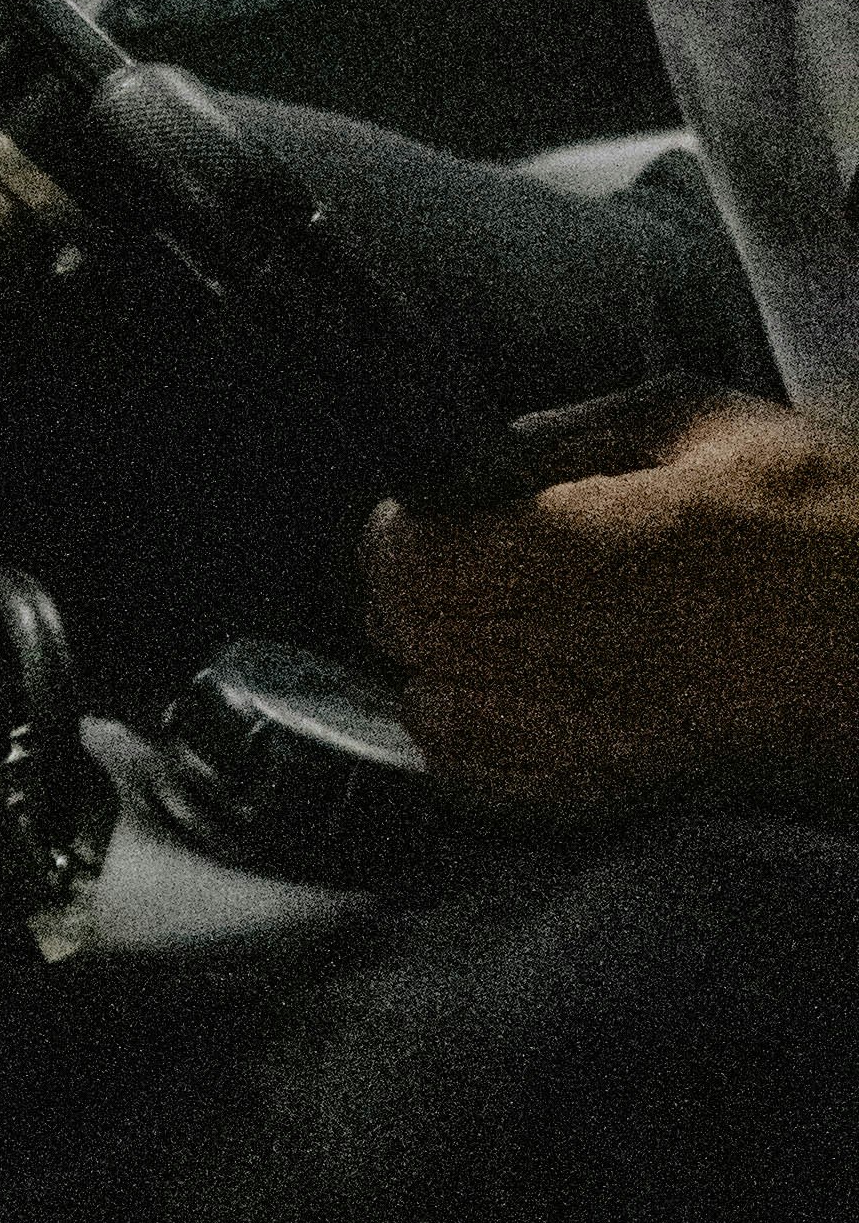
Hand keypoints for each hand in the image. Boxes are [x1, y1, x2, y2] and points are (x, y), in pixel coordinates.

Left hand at [363, 394, 858, 818]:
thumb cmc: (828, 525)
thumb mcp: (705, 426)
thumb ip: (571, 435)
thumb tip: (475, 462)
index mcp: (611, 547)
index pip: (420, 561)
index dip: (405, 533)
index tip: (431, 516)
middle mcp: (597, 653)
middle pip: (413, 638)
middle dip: (414, 595)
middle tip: (459, 568)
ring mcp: (608, 739)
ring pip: (436, 719)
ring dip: (441, 670)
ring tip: (493, 633)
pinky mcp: (624, 796)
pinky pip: (488, 786)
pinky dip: (478, 744)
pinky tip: (523, 699)